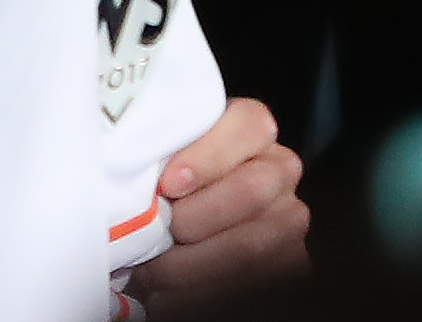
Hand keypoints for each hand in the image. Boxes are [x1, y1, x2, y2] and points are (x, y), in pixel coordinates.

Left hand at [126, 97, 308, 309]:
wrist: (195, 233)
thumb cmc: (170, 190)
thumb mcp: (168, 160)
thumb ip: (164, 154)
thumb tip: (129, 168)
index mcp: (253, 132)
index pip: (249, 125)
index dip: (209, 156)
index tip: (168, 184)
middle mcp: (279, 171)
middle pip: (251, 191)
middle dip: (194, 220)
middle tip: (157, 234)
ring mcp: (290, 218)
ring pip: (249, 247)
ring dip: (189, 267)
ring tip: (150, 274)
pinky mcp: (292, 262)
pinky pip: (251, 284)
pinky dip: (200, 296)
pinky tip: (168, 296)